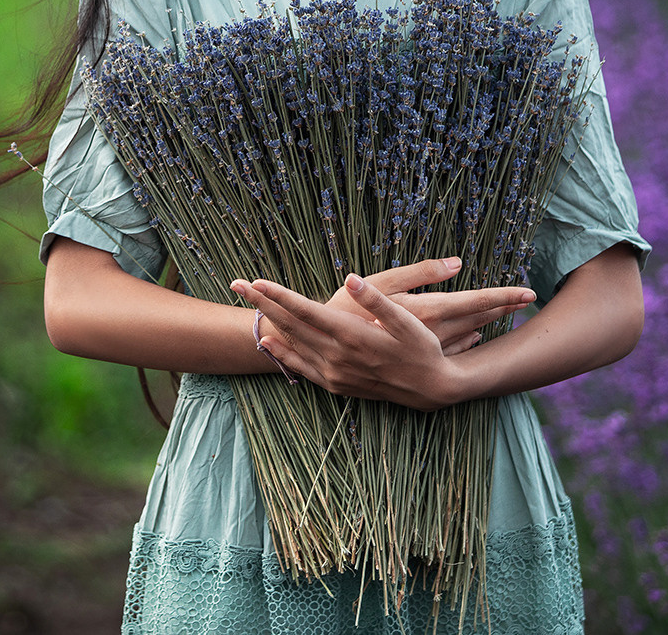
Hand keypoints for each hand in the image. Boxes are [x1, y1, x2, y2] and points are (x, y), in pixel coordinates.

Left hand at [230, 265, 528, 408]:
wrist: (430, 388)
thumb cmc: (421, 348)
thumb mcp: (408, 321)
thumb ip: (378, 300)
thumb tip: (352, 278)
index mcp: (351, 335)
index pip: (306, 311)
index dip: (279, 295)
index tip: (256, 281)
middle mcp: (336, 355)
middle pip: (291, 325)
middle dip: (263, 303)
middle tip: (237, 284)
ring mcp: (334, 372)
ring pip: (292, 343)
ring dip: (269, 322)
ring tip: (248, 304)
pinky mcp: (336, 384)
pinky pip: (302, 368)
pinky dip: (283, 354)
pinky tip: (270, 343)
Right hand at [323, 258, 534, 355]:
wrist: (326, 345)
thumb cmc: (349, 310)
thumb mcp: (383, 282)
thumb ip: (421, 272)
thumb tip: (457, 263)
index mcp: (427, 311)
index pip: (475, 302)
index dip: (504, 297)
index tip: (528, 292)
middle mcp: (432, 333)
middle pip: (477, 319)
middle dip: (503, 308)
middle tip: (528, 299)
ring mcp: (426, 349)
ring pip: (467, 335)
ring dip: (487, 324)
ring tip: (507, 314)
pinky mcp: (415, 357)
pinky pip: (451, 350)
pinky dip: (466, 341)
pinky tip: (474, 337)